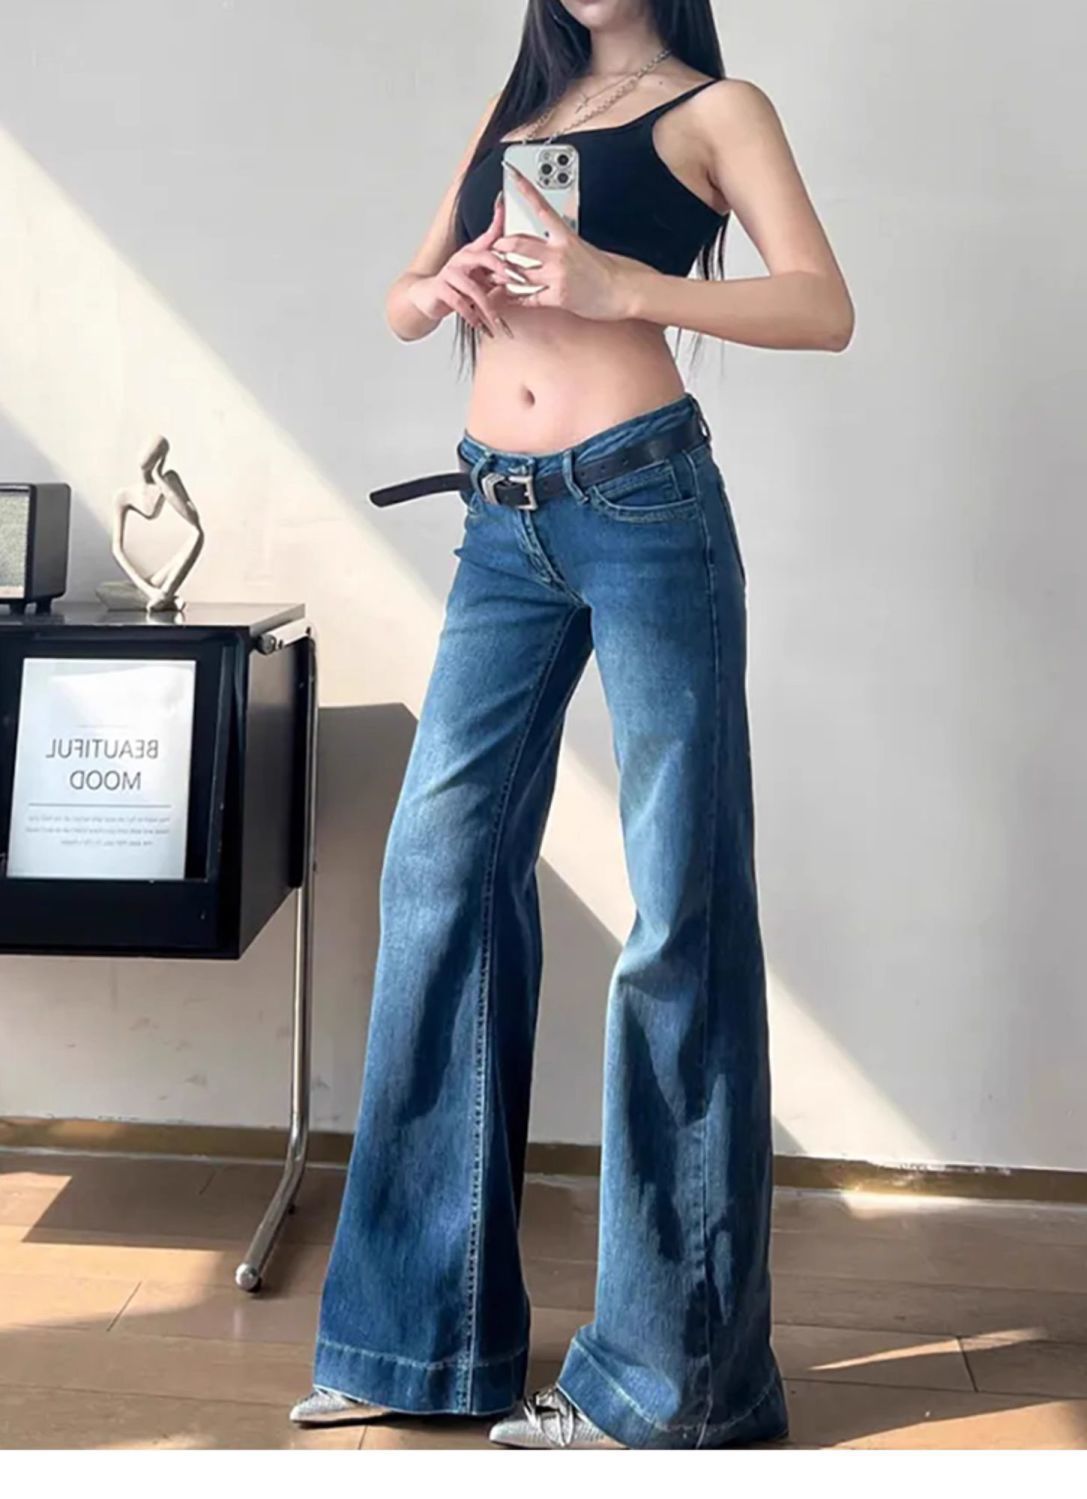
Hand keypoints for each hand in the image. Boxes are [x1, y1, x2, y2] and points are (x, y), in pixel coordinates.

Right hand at [408, 193, 512, 337]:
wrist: (427, 299)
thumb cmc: (456, 287)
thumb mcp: (480, 278)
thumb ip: (497, 273)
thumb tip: (521, 273)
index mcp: (474, 253)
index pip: (490, 234)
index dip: (497, 217)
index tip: (505, 203)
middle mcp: (463, 259)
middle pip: (485, 257)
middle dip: (503, 269)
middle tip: (516, 281)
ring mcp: (451, 273)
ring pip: (474, 288)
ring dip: (489, 308)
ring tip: (498, 323)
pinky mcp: (441, 289)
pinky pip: (459, 302)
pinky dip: (472, 316)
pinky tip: (480, 327)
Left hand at [490, 163, 636, 320]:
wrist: (624, 291)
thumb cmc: (608, 270)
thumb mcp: (585, 248)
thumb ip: (563, 243)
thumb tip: (549, 240)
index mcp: (566, 236)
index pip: (541, 207)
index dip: (524, 189)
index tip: (511, 173)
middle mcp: (559, 253)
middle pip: (518, 244)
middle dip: (500, 246)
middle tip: (493, 247)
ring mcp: (557, 275)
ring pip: (518, 273)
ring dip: (504, 276)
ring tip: (498, 277)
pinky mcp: (558, 297)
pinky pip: (528, 298)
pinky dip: (517, 299)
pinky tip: (511, 298)